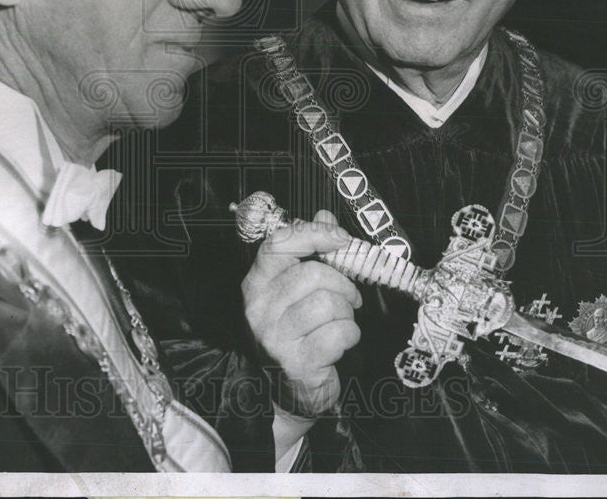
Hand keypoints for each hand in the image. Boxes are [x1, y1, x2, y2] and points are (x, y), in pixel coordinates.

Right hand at [242, 209, 361, 416]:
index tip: (341, 239)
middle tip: (349, 297)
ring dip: (347, 312)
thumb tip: (324, 215)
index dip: (314, 234)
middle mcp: (259, 309)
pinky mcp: (297, 362)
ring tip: (340, 321)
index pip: (279, 244)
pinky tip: (340, 342)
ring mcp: (275, 337)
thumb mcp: (296, 290)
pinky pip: (339, 333)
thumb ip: (309, 251)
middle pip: (313, 274)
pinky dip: (350, 335)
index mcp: (256, 284)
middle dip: (343, 284)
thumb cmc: (297, 333)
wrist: (289, 391)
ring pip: (329, 303)